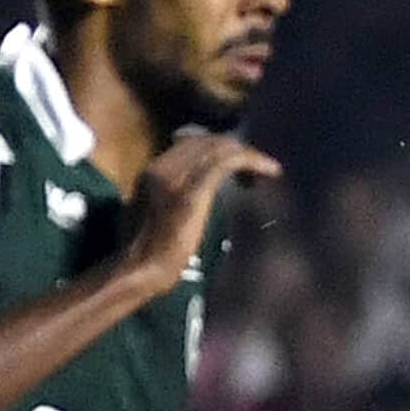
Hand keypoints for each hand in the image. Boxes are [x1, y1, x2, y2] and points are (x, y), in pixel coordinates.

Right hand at [123, 129, 281, 293]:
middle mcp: (163, 166)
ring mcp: (177, 177)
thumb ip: (172, 196)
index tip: (238, 161)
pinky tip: (271, 170)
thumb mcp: (156, 214)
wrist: (139, 269)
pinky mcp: (193, 191)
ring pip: (218, 148)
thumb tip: (196, 192)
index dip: (219, 147)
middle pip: (207, 141)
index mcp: (152, 170)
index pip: (190, 143)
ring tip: (267, 168)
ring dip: (248, 154)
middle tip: (258, 164)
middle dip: (236, 148)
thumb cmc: (146, 254)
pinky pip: (226, 163)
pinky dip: (252, 161)